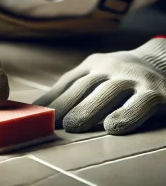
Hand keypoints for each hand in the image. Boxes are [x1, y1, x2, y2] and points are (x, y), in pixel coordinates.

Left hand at [34, 38, 165, 134]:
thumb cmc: (121, 75)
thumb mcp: (98, 74)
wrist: (161, 62)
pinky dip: (125, 116)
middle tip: (51, 122)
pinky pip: (139, 104)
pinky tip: (112, 127)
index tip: (36, 113)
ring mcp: (134, 77)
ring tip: (72, 126)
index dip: (52, 97)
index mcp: (94, 64)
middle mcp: (112, 67)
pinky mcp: (157, 92)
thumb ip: (75, 87)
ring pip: (107, 92)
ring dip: (88, 109)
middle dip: (65, 104)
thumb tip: (43, 106)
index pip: (69, 81)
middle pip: (84, 86)